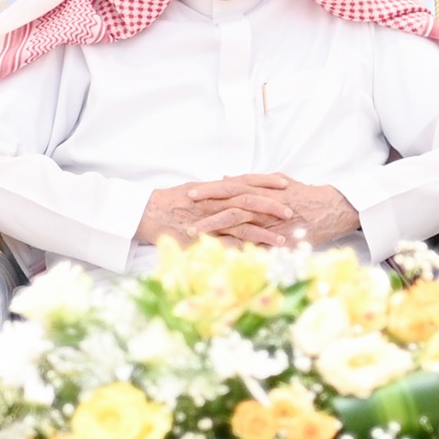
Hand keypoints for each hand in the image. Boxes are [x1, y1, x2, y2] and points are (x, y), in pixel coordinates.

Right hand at [137, 174, 296, 246]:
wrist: (147, 212)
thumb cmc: (169, 200)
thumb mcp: (195, 189)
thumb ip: (214, 189)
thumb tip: (228, 184)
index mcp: (214, 189)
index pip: (245, 182)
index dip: (265, 182)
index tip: (284, 183)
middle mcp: (215, 202)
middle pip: (248, 201)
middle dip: (271, 205)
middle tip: (291, 210)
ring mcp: (210, 221)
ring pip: (242, 224)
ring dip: (264, 231)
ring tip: (283, 238)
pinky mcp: (203, 238)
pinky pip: (227, 244)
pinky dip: (244, 249)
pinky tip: (258, 256)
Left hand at [156, 174, 360, 248]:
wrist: (332, 208)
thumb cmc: (305, 195)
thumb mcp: (278, 182)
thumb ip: (252, 180)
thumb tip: (226, 177)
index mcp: (262, 188)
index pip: (231, 187)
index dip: (211, 189)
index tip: (191, 193)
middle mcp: (264, 200)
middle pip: (230, 200)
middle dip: (207, 205)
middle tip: (185, 209)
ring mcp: (271, 218)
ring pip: (239, 219)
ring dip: (215, 225)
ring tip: (196, 232)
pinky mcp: (279, 234)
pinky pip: (256, 240)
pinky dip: (239, 244)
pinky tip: (221, 250)